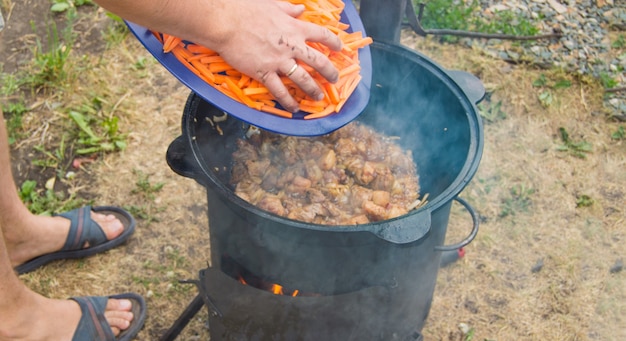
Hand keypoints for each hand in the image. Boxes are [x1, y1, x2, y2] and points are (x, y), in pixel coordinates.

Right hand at [208, 0, 342, 111]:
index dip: (334, 42)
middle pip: (318, 61)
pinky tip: (294, 108)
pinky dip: (288, 101)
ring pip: (302, 79)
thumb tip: (301, 9)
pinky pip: (279, 90)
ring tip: (318, 97)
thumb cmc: (246, 9)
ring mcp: (278, 61)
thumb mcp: (272, 4)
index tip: (340, 48)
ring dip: (313, 89)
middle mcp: (291, 46)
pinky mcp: (264, 73)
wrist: (225, 22)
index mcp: (295, 27)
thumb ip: (289, 8)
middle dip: (329, 72)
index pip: (322, 35)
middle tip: (334, 79)